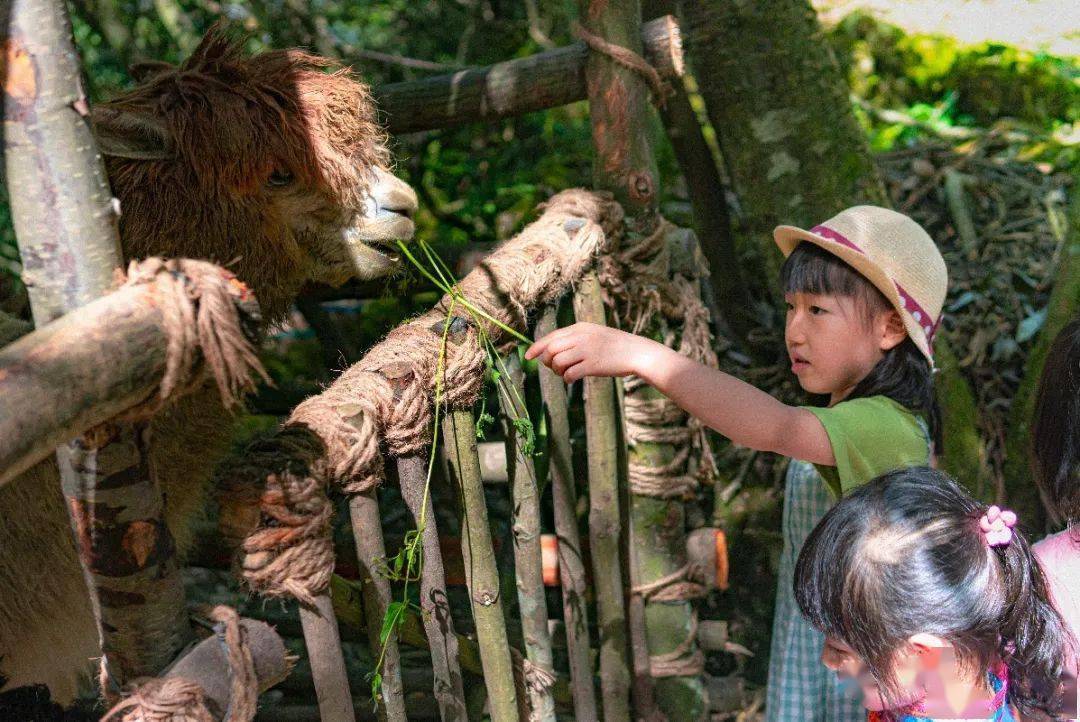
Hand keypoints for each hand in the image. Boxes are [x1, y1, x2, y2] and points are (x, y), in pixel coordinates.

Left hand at [524, 322, 659, 382]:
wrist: (636, 352)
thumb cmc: (614, 346)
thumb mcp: (594, 334)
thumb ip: (575, 339)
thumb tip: (552, 351)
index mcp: (580, 328)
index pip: (551, 336)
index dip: (536, 347)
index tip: (528, 356)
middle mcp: (581, 337)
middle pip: (550, 349)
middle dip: (546, 361)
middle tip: (553, 368)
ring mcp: (587, 350)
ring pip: (557, 362)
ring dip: (557, 371)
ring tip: (565, 373)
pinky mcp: (592, 365)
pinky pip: (569, 374)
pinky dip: (567, 379)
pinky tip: (573, 379)